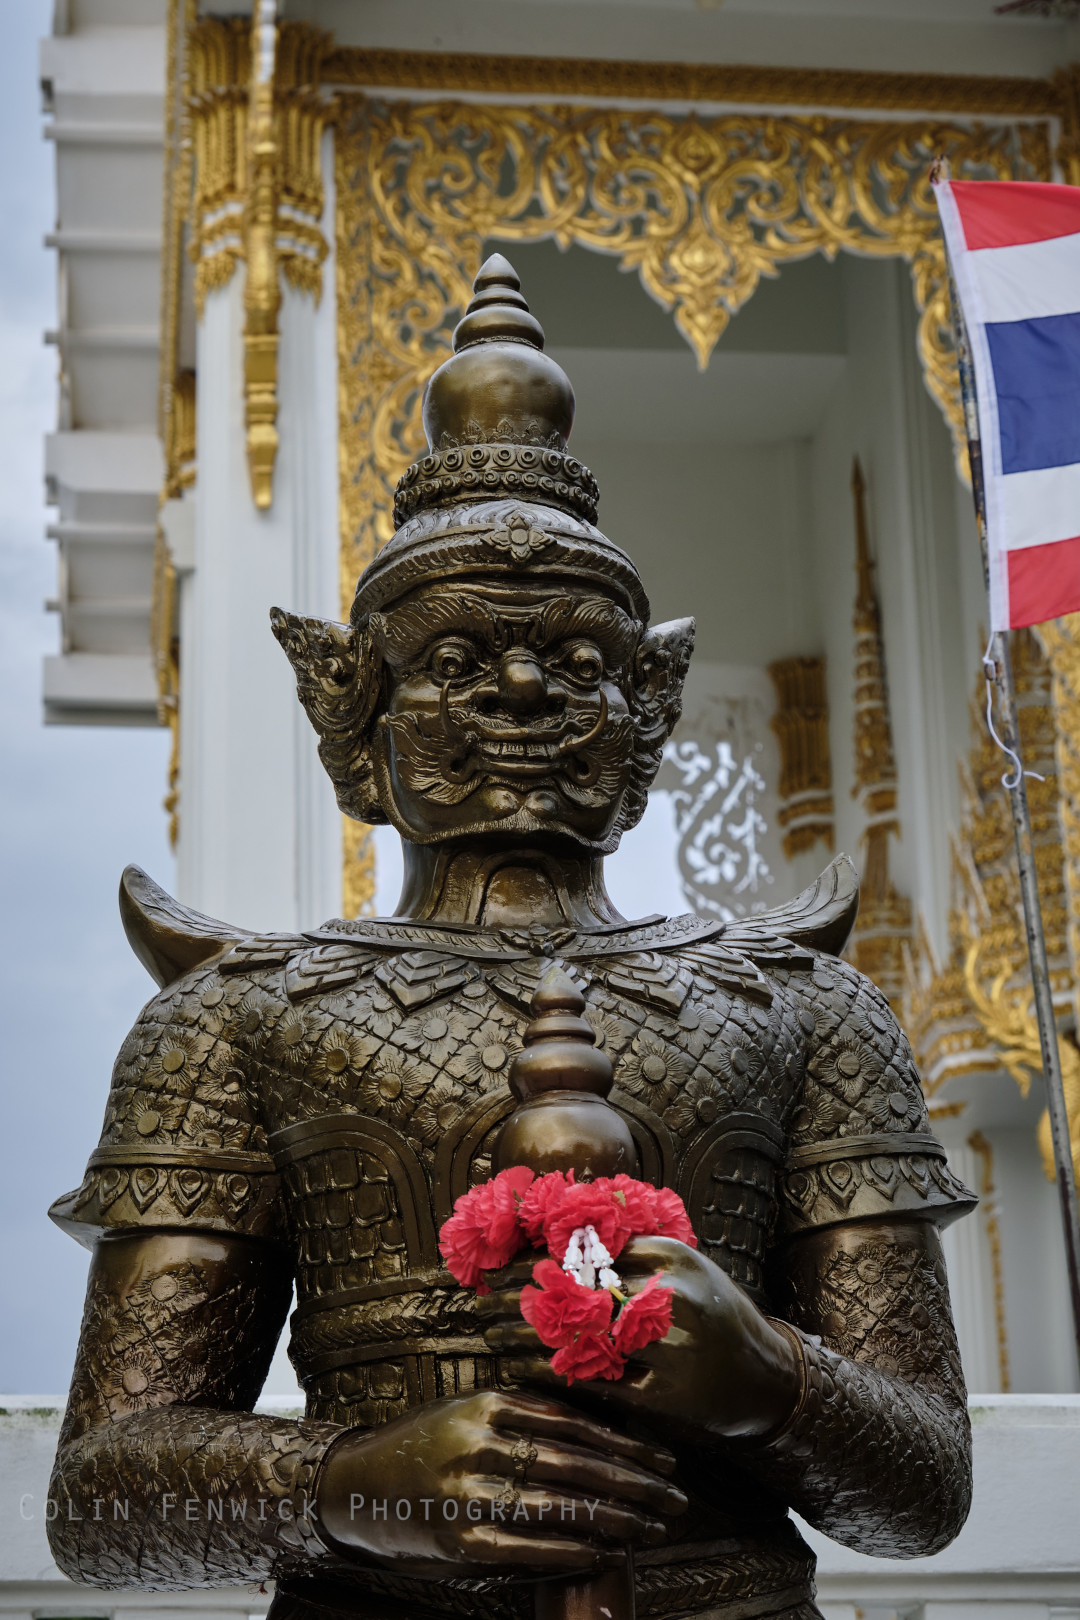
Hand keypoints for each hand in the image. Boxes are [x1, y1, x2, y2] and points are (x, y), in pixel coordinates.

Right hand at [315, 1388, 686, 1575]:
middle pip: (576, 1463)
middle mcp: (481, 1441)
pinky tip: (603, 1553)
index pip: (575, 1421)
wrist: (355, 1484)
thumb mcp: (472, 1411)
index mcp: (490, 1402)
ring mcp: (469, 1491)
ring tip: (652, 1528)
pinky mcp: (459, 1538)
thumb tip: (603, 1434)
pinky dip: (571, 1552)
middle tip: (675, 1498)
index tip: (665, 1458)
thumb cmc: (426, 1445)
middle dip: (635, 1484)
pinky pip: (529, 1547)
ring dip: (614, 1519)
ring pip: (560, 1505)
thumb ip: (526, 1416)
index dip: (626, 1442)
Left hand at [478, 1237, 800, 1439]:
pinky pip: (596, 1386)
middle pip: (575, 1293)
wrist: (766, 1380)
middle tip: (480, 1303)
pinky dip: (555, 1378)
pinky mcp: (666, 1397)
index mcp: (670, 1255)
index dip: (533, 1260)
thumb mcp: (679, 1267)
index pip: (584, 1250)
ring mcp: (670, 1349)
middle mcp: (671, 1296)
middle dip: (519, 1298)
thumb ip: (627, 1251)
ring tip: (491, 1337)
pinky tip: (524, 1371)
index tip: (495, 1267)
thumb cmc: (710, 1315)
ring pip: (579, 1340)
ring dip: (526, 1341)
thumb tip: (551, 1237)